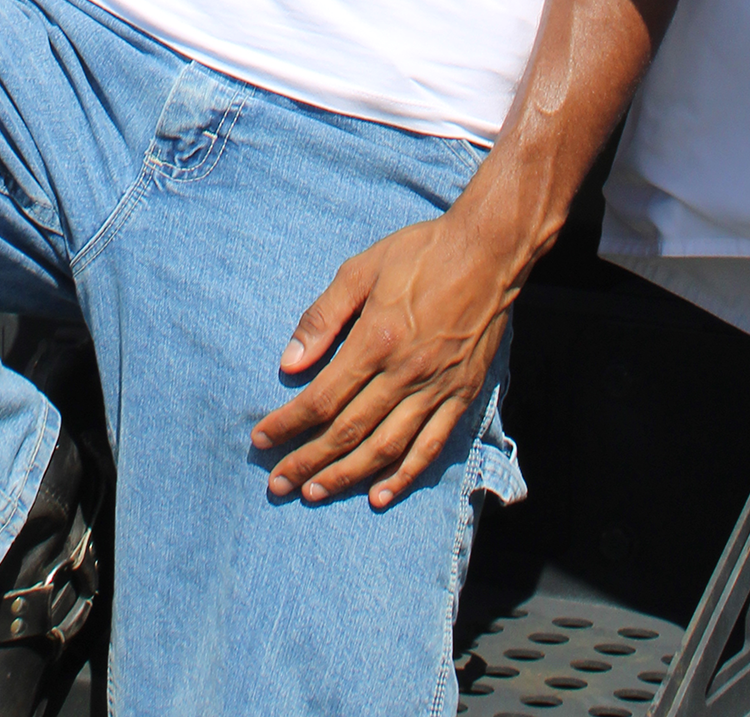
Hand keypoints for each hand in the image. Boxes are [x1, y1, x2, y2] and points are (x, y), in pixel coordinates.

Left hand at [250, 208, 516, 510]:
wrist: (488, 251)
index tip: (260, 440)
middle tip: (277, 484)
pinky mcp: (461, 397)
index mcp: (376, 340)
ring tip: (314, 494)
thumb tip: (289, 363)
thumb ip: (323, 317)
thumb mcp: (362, 269)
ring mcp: (436, 389)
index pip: (323, 397)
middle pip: (348, 431)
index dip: (288, 424)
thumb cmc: (421, 253)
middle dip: (308, 462)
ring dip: (346, 476)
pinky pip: (430, 447)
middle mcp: (405, 373)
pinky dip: (403, 477)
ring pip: (385, 448)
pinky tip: (379, 496)